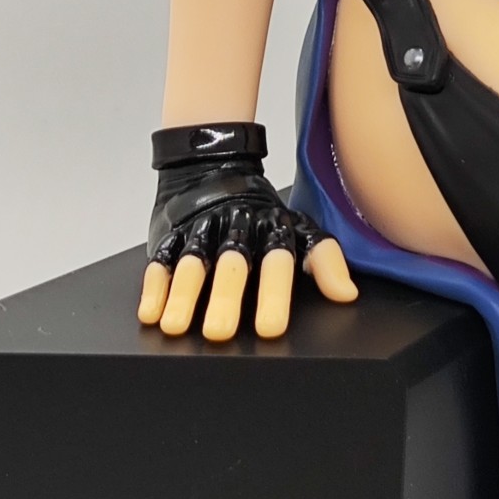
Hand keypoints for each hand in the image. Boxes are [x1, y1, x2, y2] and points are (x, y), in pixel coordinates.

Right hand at [136, 121, 357, 341]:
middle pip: (231, 265)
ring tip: (177, 326)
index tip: (270, 328)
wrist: (213, 166)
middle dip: (225, 297)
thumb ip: (325, 261)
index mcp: (271, 230)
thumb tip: (347, 294)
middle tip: (220, 332)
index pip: (276, 261)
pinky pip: (160, 261)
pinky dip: (155, 286)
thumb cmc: (263, 215)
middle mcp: (235, 230)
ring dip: (184, 295)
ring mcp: (200, 232)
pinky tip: (151, 313)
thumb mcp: (300, 230)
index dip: (274, 294)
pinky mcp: (169, 236)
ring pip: (191, 263)